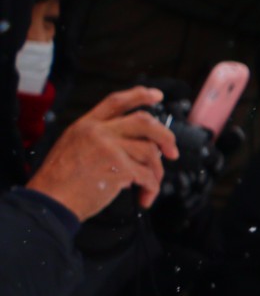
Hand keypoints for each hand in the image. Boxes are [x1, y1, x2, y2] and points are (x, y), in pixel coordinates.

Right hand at [26, 87, 177, 219]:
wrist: (51, 200)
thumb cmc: (61, 180)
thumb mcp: (73, 146)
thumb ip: (101, 140)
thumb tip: (135, 147)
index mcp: (86, 124)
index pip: (116, 101)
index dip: (140, 95)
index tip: (157, 95)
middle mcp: (98, 132)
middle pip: (144, 121)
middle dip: (165, 136)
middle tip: (172, 152)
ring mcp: (109, 148)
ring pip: (150, 151)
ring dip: (156, 172)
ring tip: (150, 186)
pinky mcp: (119, 167)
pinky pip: (148, 176)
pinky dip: (152, 189)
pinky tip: (144, 197)